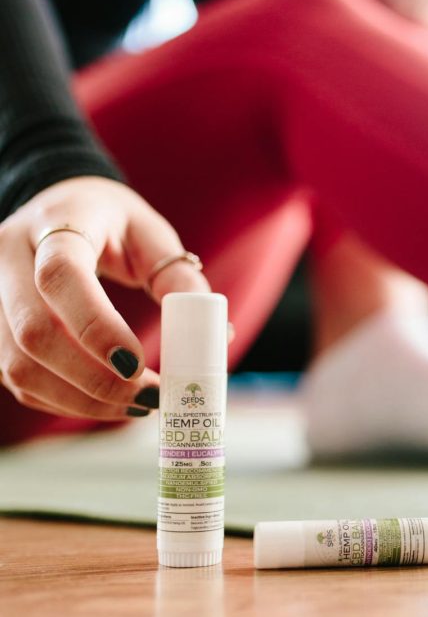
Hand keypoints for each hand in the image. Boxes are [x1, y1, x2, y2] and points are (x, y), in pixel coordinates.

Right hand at [0, 176, 209, 420]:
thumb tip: (217, 337)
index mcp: (55, 223)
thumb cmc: (112, 224)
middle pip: (32, 330)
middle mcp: (9, 256)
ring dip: (79, 399)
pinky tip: (106, 403)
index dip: (95, 326)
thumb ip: (180, 280)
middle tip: (148, 397)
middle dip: (92, 378)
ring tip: (135, 406)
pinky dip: (63, 401)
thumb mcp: (151, 235)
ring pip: (19, 365)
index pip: (60, 275)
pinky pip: (17, 379)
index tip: (138, 364)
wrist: (59, 210)